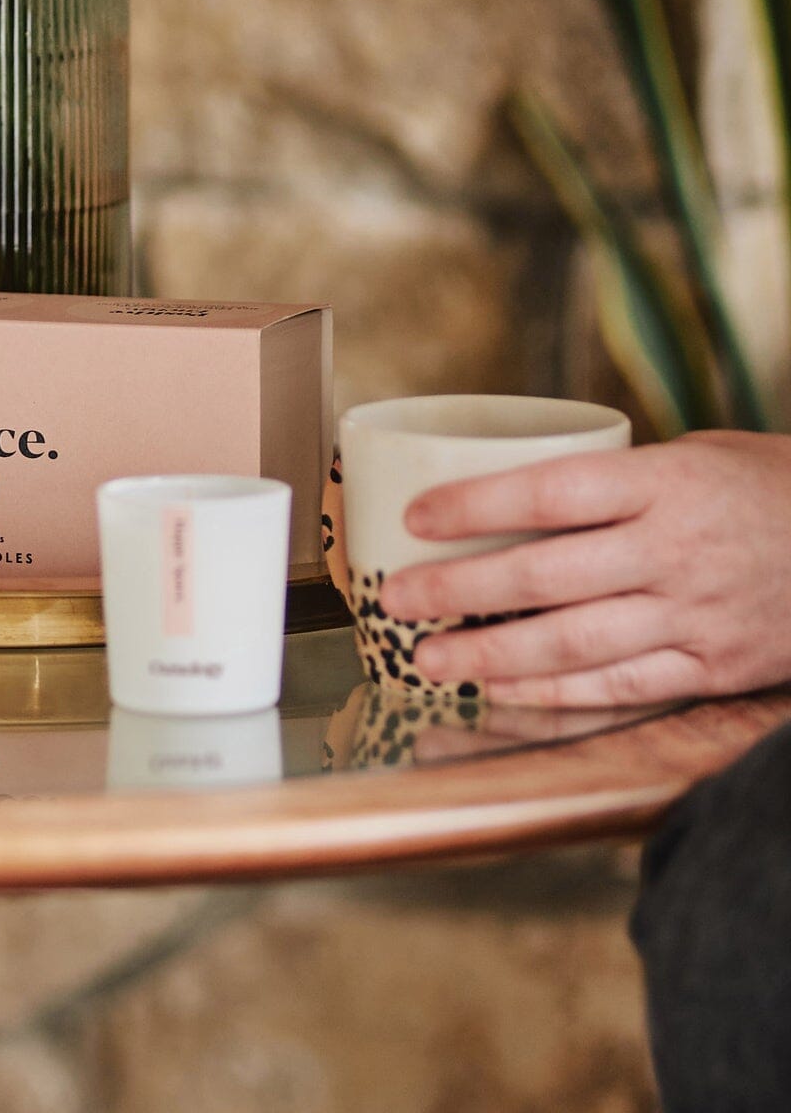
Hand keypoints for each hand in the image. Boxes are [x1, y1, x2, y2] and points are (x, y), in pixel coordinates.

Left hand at [382, 432, 790, 706]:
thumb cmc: (769, 488)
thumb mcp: (695, 454)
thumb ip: (614, 479)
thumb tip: (511, 492)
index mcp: (665, 484)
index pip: (550, 493)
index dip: (477, 506)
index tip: (415, 518)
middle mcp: (674, 551)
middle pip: (546, 574)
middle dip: (459, 590)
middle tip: (394, 601)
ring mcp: (695, 615)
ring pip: (575, 641)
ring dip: (492, 655)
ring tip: (429, 660)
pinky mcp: (716, 668)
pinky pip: (623, 686)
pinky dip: (557, 693)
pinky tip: (503, 693)